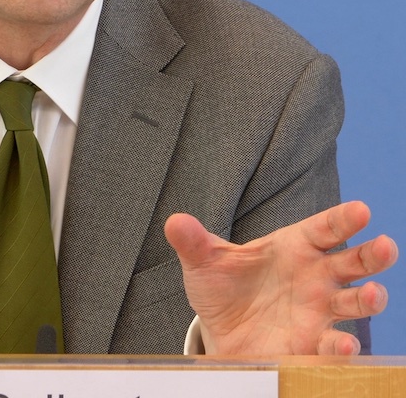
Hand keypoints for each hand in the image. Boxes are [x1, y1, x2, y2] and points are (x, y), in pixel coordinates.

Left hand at [165, 200, 397, 355]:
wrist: (221, 329)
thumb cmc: (222, 285)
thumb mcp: (203, 261)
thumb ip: (192, 241)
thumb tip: (174, 222)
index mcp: (294, 246)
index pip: (324, 228)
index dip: (343, 220)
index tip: (361, 211)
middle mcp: (314, 276)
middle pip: (352, 262)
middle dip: (371, 255)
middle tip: (385, 246)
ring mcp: (318, 311)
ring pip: (353, 302)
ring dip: (368, 298)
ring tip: (373, 295)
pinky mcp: (312, 345)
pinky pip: (333, 345)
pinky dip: (341, 346)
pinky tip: (343, 345)